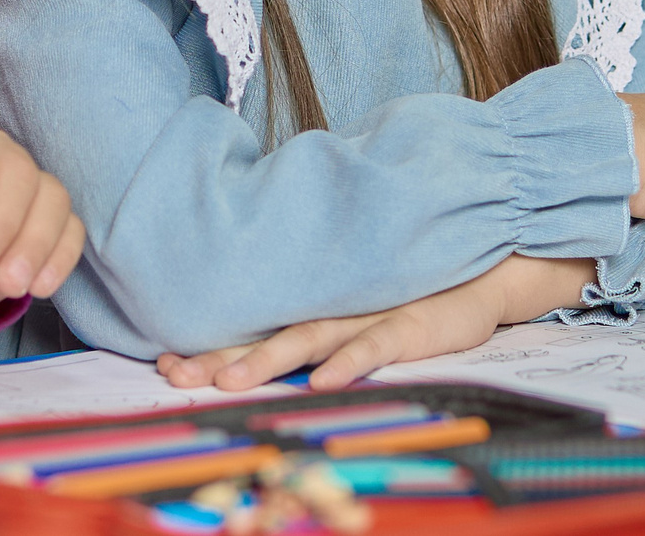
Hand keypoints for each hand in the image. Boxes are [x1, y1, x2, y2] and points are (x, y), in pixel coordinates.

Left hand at [156, 255, 595, 393]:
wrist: (481, 263)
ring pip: (309, 338)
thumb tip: (261, 324)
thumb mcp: (357, 297)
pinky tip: (322, 381)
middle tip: (174, 373)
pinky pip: (374, 346)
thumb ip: (314, 310)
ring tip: (230, 381)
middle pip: (266, 334)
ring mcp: (368, 314)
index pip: (252, 326)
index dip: (208, 345)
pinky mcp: (409, 325)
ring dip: (268, 359)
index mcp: (315, 303)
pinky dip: (348, 362)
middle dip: (218, 357)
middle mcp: (331, 307)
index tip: (162, 362)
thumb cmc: (412, 282)